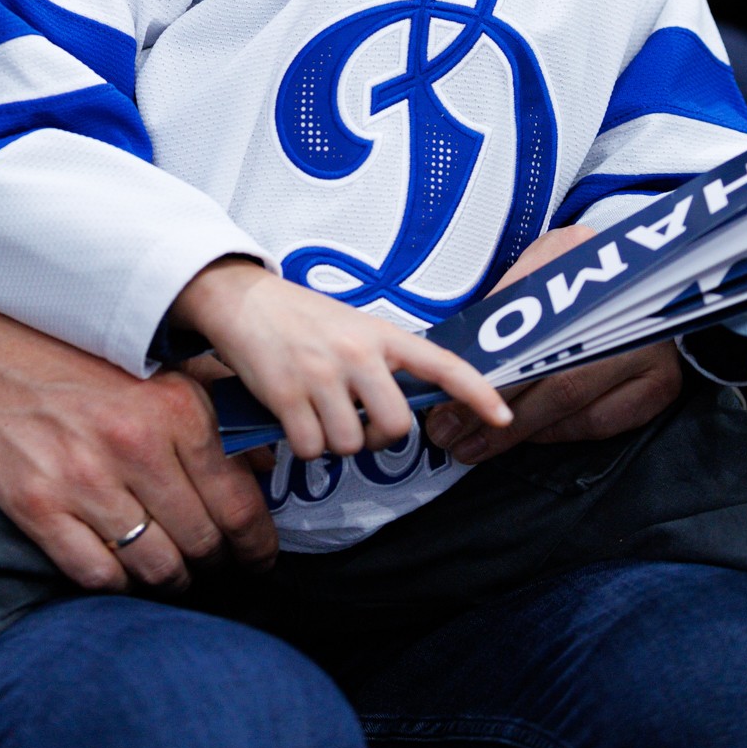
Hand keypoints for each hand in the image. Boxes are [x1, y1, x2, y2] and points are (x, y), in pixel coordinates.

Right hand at [0, 292, 276, 595]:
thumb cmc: (71, 365)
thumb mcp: (153, 373)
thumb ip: (211, 417)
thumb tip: (264, 467)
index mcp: (174, 407)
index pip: (238, 504)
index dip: (256, 544)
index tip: (258, 557)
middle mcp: (136, 444)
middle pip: (203, 543)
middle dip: (215, 564)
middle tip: (213, 565)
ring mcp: (85, 479)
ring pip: (158, 568)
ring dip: (171, 580)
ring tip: (170, 570)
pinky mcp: (39, 509)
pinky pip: (101, 577)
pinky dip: (118, 583)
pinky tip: (121, 567)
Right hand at [171, 258, 512, 463]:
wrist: (242, 299)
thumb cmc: (300, 318)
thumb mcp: (352, 326)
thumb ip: (381, 361)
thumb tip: (402, 410)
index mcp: (380, 334)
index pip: (441, 362)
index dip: (477, 391)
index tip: (504, 414)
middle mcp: (356, 353)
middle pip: (396, 426)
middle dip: (379, 438)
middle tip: (359, 424)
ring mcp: (321, 374)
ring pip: (349, 444)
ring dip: (334, 442)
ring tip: (318, 413)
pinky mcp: (286, 394)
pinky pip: (310, 448)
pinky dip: (302, 445)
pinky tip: (293, 417)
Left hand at [425, 224, 681, 459]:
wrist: (657, 275)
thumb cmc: (586, 270)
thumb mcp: (543, 258)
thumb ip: (507, 298)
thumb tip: (462, 348)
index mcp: (580, 255)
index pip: (524, 323)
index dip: (483, 367)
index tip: (446, 394)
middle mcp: (618, 303)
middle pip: (548, 374)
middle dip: (492, 412)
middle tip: (449, 433)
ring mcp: (646, 348)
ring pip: (572, 406)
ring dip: (518, 431)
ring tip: (474, 444)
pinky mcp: (660, 386)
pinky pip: (600, 424)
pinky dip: (558, 433)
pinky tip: (527, 437)